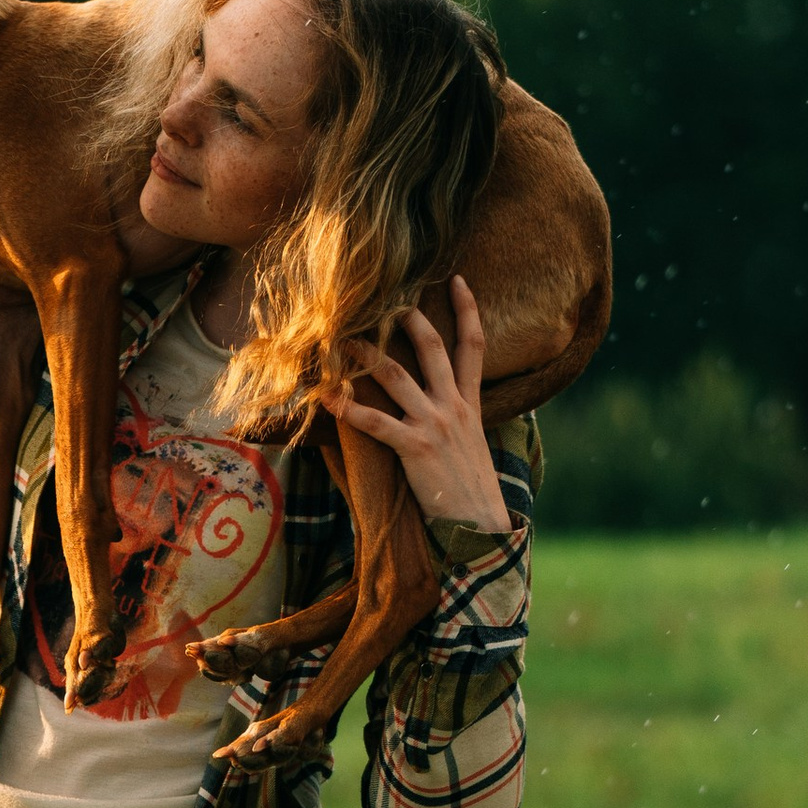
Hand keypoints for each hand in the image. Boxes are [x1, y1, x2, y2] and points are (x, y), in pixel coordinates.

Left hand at [329, 278, 511, 534]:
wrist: (481, 527)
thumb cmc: (472, 492)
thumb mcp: (473, 448)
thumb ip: (459, 423)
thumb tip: (444, 412)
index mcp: (469, 405)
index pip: (474, 347)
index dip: (467, 311)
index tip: (458, 280)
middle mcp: (453, 407)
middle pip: (432, 348)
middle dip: (408, 317)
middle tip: (385, 294)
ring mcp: (434, 424)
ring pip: (397, 376)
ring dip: (366, 353)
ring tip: (341, 337)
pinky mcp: (415, 447)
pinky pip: (376, 422)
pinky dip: (348, 409)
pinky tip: (326, 397)